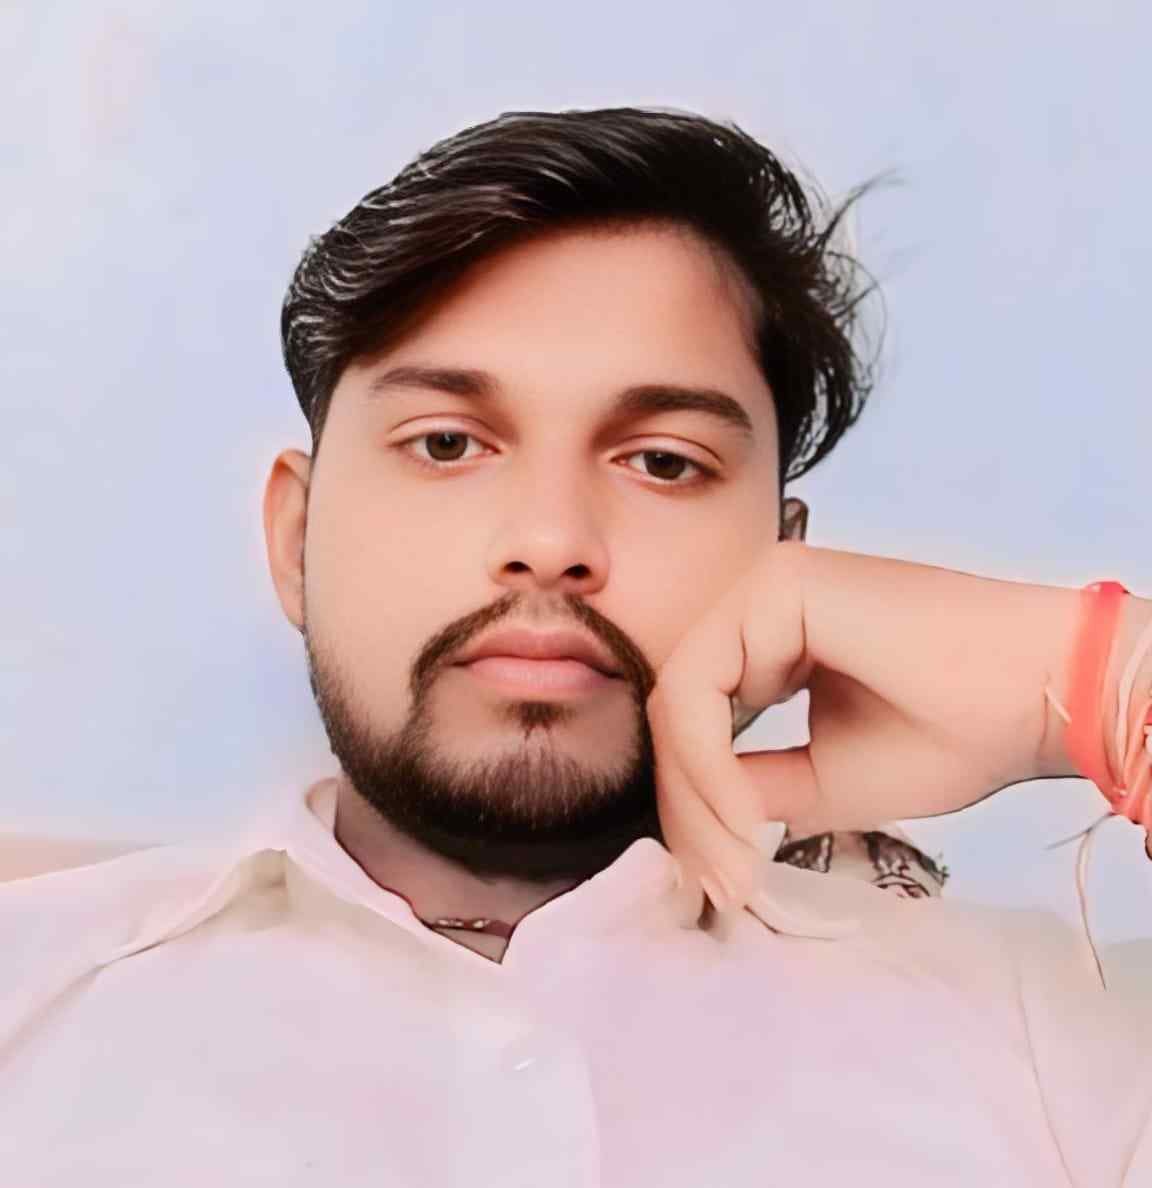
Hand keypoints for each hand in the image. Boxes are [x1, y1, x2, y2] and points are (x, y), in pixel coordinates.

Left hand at [646, 541, 1089, 911]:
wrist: (1039, 698)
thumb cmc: (951, 736)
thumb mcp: (822, 779)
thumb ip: (749, 785)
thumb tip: (688, 820)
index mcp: (767, 638)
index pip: (695, 720)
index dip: (693, 805)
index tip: (721, 881)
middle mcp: (755, 603)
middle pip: (678, 710)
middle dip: (687, 808)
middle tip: (717, 886)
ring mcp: (762, 586)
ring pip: (680, 700)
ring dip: (695, 794)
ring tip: (733, 864)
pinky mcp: (776, 586)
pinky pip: (702, 683)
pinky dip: (709, 759)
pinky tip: (744, 815)